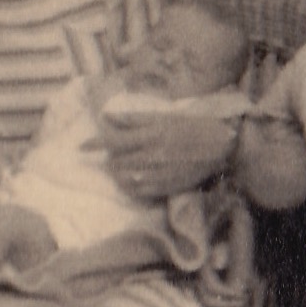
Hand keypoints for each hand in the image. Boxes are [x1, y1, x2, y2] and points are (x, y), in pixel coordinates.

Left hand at [100, 108, 236, 200]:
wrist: (223, 146)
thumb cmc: (194, 125)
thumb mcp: (165, 115)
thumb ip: (136, 118)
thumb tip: (108, 117)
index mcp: (153, 134)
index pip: (115, 140)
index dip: (96, 143)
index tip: (82, 146)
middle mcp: (154, 155)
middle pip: (117, 161)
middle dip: (109, 157)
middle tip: (112, 153)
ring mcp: (160, 173)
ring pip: (125, 178)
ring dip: (117, 173)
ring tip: (118, 167)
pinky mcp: (168, 187)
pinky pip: (139, 191)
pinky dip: (129, 186)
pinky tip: (130, 180)